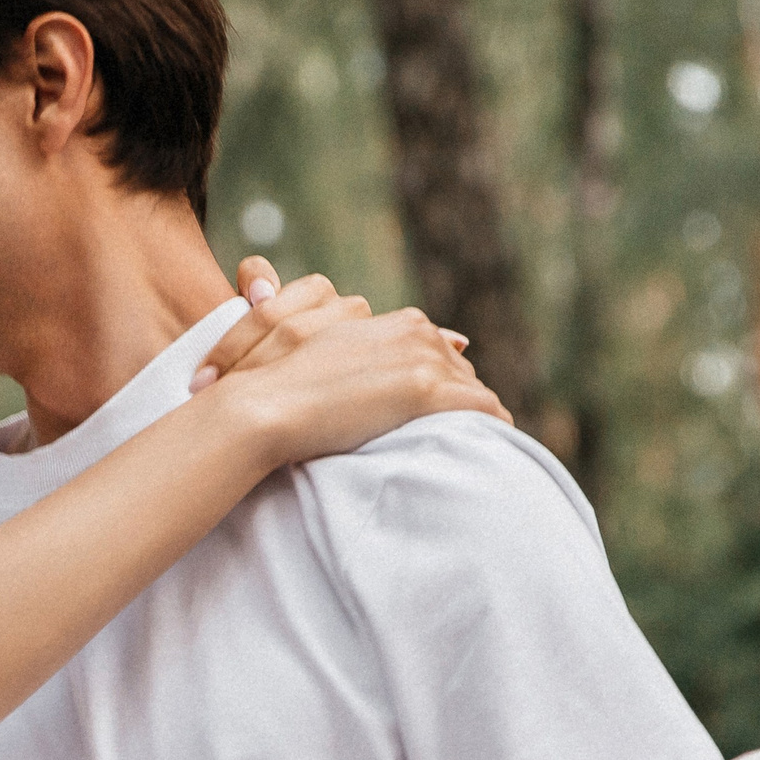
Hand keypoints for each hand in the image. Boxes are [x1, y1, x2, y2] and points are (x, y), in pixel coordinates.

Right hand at [195, 280, 505, 468]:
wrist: (262, 407)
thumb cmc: (270, 383)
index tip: (441, 395)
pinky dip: (491, 426)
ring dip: (473, 413)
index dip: (438, 372)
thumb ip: (336, 330)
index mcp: (393, 322)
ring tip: (476, 442)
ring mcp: (422, 359)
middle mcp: (415, 331)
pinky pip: (480, 410)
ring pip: (470, 388)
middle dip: (458, 393)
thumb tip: (334, 314)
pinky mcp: (424, 390)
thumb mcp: (303, 343)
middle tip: (456, 426)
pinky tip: (497, 445)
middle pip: (458, 366)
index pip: (433, 347)